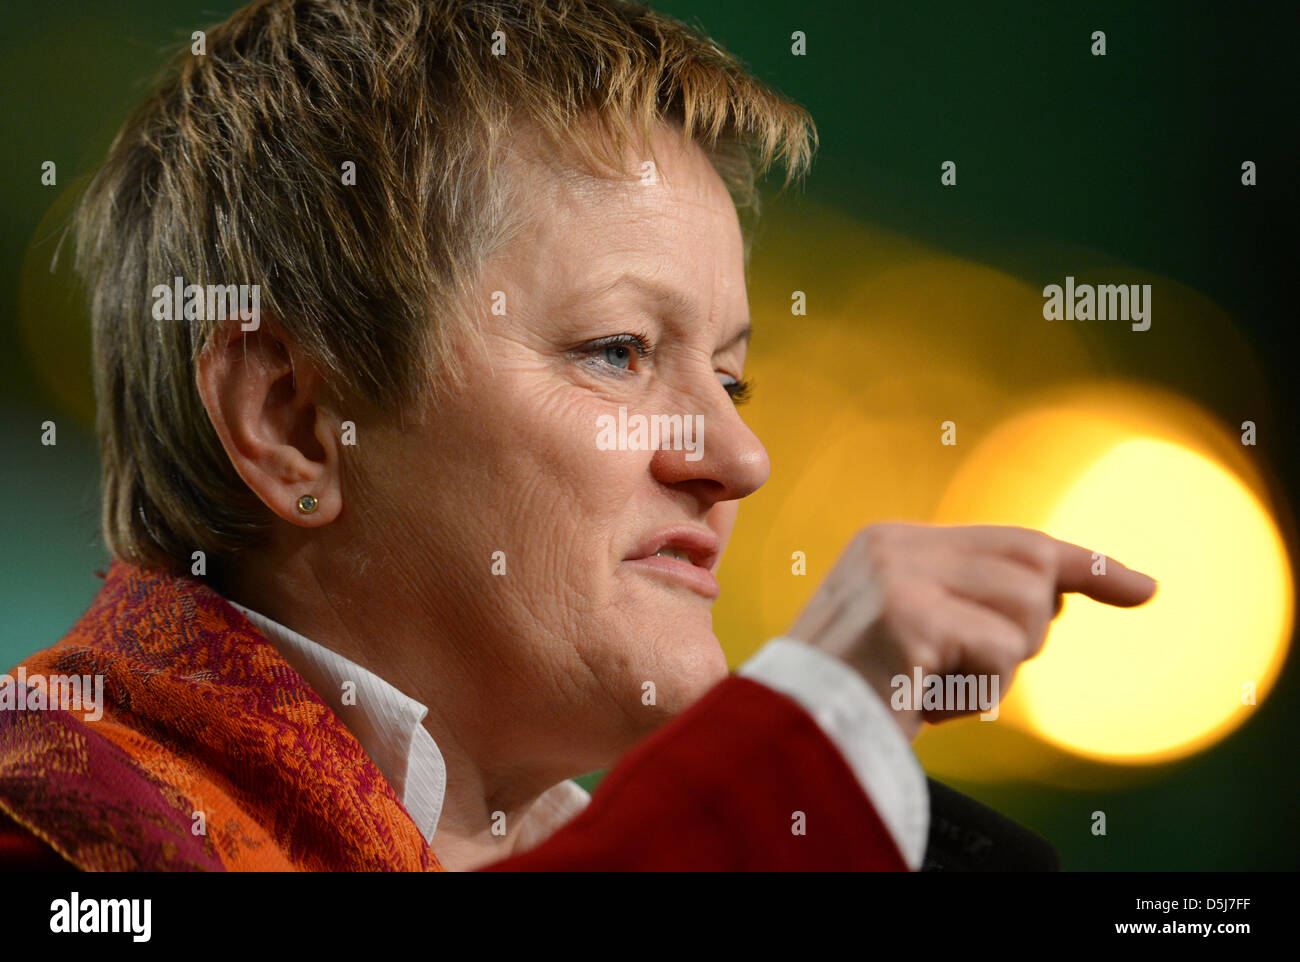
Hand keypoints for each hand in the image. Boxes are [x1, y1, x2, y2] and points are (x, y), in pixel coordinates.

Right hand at [786, 523, 1156, 740]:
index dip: (1085, 566)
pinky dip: (978, 694)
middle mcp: (895, 545)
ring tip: (935, 688)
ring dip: (999, 669)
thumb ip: (973, 602)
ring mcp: (897, 576)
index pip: (1014, 541)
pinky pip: (998, 653)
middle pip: (1032, 569)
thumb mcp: (919, 633)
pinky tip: (926, 700)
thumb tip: (1068, 596)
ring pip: (1026, 609)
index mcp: (893, 541)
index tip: (1142, 587)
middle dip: (1029, 632)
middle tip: (970, 672)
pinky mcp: (906, 615)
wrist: (790, 732)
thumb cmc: (857, 695)